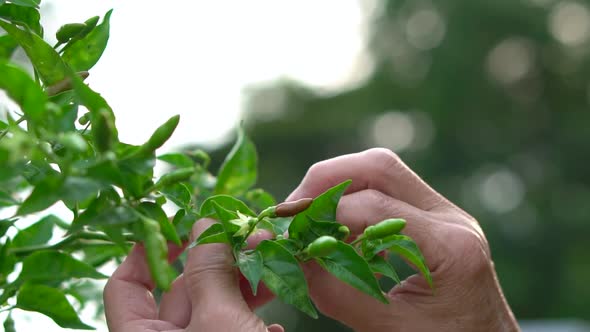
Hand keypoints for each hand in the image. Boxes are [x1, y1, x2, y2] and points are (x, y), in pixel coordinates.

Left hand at [103, 219, 282, 331]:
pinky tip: (275, 317)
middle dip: (218, 257)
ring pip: (215, 303)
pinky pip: (233, 325)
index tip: (181, 222)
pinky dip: (253, 312)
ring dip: (246, 278)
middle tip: (250, 234)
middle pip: (181, 288)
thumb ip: (210, 270)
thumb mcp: (220, 318)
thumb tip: (206, 224)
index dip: (149, 248)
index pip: (125, 286)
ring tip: (273, 258)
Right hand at [287, 148, 519, 331]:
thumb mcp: (391, 330)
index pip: (375, 207)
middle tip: (293, 210)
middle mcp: (453, 219)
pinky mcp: (436, 220)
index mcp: (452, 246)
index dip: (324, 215)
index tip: (291, 235)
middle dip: (326, 180)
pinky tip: (337, 228)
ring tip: (310, 218)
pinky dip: (354, 201)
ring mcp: (447, 215)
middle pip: (381, 166)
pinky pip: (388, 192)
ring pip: (383, 172)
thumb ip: (341, 293)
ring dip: (339, 187)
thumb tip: (296, 259)